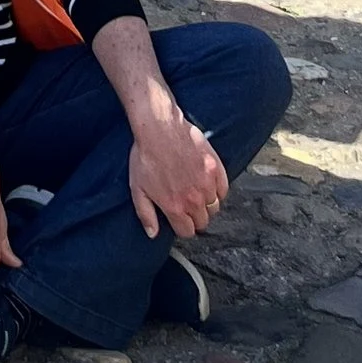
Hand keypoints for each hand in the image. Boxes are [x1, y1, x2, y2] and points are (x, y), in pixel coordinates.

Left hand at [126, 90, 229, 239]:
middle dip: (194, 217)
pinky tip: (207, 182)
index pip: (187, 231)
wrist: (159, 128)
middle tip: (186, 204)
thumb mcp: (137, 188)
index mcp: (175, 207)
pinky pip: (224, 189)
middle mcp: (194, 200)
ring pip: (214, 206)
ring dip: (206, 204)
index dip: (182, 227)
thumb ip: (146, 214)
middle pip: (203, 221)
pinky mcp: (216, 168)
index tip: (179, 219)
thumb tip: (152, 234)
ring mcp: (207, 184)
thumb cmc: (145, 156)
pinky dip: (218, 189)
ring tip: (195, 192)